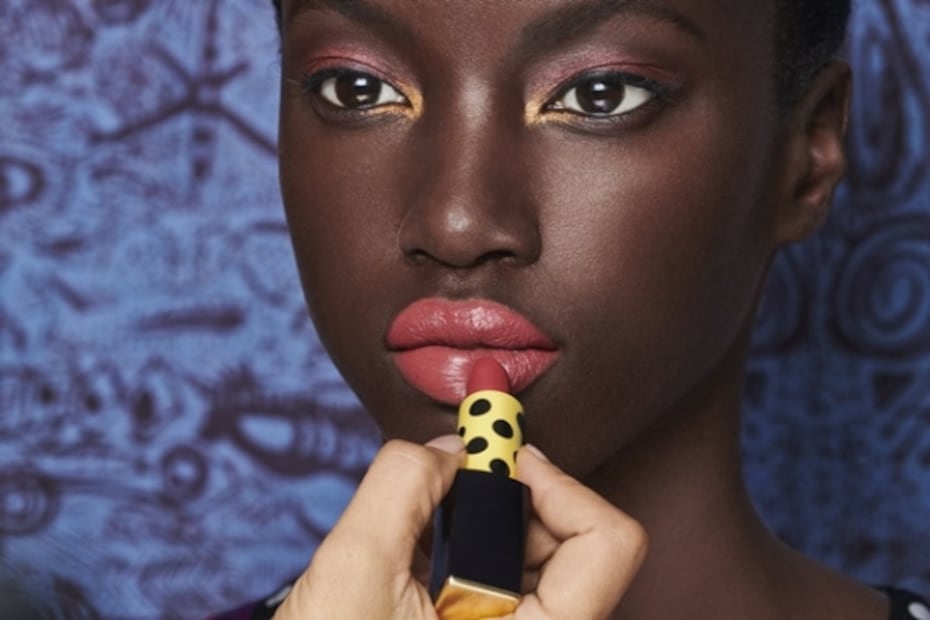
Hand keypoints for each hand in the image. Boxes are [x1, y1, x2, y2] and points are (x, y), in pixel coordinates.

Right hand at [273, 437, 647, 619]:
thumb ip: (403, 487)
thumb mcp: (353, 571)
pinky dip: (472, 540)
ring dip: (487, 516)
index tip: (493, 460)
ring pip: (541, 553)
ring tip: (428, 524)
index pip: (608, 542)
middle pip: (575, 539)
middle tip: (453, 472)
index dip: (557, 484)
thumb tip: (451, 447)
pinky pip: (511, 573)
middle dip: (511, 495)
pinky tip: (424, 549)